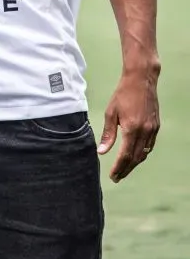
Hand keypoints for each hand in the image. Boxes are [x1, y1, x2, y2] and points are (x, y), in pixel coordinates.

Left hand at [97, 67, 159, 182]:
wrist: (141, 81)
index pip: (125, 155)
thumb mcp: (111, 113)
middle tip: (117, 177)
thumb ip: (108, 134)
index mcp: (132, 129)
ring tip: (124, 169)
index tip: (112, 175)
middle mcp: (145, 132)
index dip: (119, 167)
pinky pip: (149, 145)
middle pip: (136, 158)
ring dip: (134, 163)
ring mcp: (152, 130)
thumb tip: (102, 151)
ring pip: (144, 153)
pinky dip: (142, 154)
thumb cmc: (122, 95)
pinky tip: (135, 156)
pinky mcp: (156, 126)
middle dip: (126, 169)